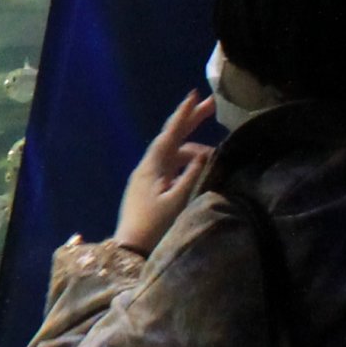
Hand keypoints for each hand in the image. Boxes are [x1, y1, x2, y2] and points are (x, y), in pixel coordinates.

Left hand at [115, 90, 218, 255]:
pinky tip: (199, 166)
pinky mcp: (149, 189)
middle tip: (211, 104)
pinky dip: (187, 162)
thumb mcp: (177, 201)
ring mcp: (147, 178)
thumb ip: (193, 175)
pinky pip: (171, 167)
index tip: (195, 95)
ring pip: (173, 154)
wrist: (130, 251)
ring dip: (193, 149)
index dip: (184, 114)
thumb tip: (206, 152)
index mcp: (152, 167)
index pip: (170, 134)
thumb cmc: (154, 227)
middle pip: (171, 138)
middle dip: (190, 121)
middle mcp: (147, 168)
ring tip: (215, 154)